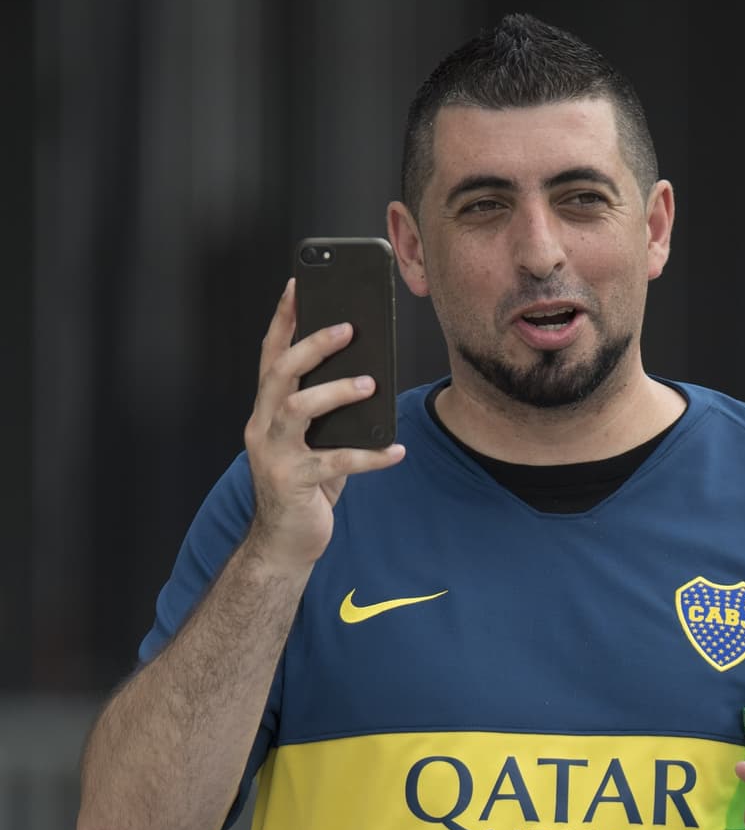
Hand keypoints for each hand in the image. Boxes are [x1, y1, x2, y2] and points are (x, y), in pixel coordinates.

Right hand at [244, 279, 404, 571]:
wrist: (283, 544)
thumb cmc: (304, 487)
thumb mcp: (313, 442)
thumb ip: (328, 413)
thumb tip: (370, 376)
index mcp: (266, 410)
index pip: (270, 355)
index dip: (282, 319)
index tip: (298, 285)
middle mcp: (262, 425)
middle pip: (280, 372)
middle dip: (312, 345)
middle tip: (348, 329)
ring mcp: (273, 454)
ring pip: (298, 408)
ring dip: (336, 391)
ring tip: (371, 384)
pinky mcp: (294, 482)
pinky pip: (335, 462)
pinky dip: (369, 455)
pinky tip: (396, 451)